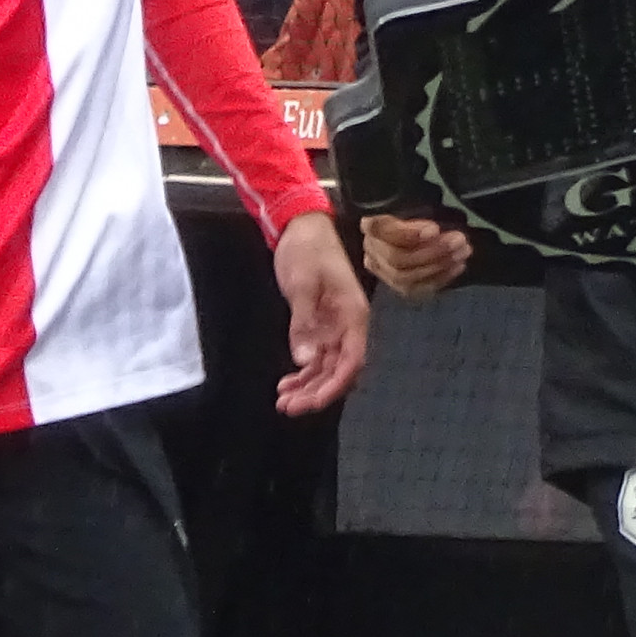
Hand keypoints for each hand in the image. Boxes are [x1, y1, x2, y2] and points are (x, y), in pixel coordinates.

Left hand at [272, 209, 369, 414]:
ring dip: (307, 387)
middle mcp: (348, 326)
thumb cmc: (308, 250)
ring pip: (326, 369)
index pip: (352, 360)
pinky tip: (286, 384)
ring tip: (282, 401)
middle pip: (339, 371)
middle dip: (316, 393)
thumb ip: (304, 323)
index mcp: (353, 315)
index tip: (313, 402)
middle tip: (288, 408)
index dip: (335, 386)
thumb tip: (306, 360)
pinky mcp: (318, 326)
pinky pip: (315, 357)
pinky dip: (302, 373)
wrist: (301, 228)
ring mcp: (334, 328)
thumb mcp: (303, 284)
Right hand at [360, 210, 471, 301]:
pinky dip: (440, 278)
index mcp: (371, 222)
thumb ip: (420, 208)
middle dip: (432, 251)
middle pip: (395, 258)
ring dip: (438, 266)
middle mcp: (370, 248)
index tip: (435, 229)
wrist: (423, 218)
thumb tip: (434, 230)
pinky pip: (416, 289)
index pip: (379, 229)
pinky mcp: (399, 285)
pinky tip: (458, 267)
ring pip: (405, 277)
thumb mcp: (420, 199)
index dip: (407, 233)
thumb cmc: (421, 206)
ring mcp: (382, 270)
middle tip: (459, 240)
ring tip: (462, 252)